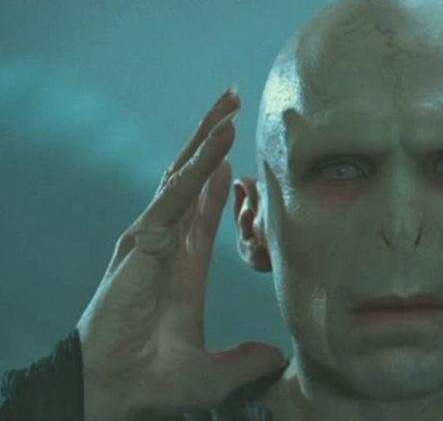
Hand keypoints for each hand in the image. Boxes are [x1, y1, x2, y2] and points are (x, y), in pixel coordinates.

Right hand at [76, 86, 286, 420]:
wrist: (117, 390)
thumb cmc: (153, 380)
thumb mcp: (213, 370)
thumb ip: (246, 360)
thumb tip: (276, 357)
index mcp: (183, 264)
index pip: (200, 207)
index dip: (216, 176)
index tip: (235, 150)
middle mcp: (167, 242)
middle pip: (190, 177)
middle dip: (211, 139)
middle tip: (232, 103)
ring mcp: (153, 236)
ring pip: (184, 173)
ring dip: (209, 135)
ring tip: (230, 101)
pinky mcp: (145, 239)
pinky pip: (179, 191)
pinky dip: (202, 161)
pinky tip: (224, 135)